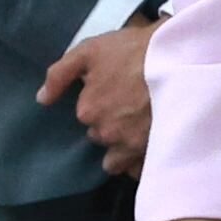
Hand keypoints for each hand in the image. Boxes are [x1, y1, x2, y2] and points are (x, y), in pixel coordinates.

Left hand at [36, 18, 156, 177]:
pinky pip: (140, 170)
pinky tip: (148, 147)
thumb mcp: (89, 51)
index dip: (100, 104)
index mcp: (89, 111)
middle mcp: (108, 134)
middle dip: (112, 127)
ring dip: (123, 150)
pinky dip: (141, 163)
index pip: (86, 118)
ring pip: (119, 160)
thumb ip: (60, 74)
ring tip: (138, 130)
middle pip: (103, 138)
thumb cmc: (133, 50)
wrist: (178, 57)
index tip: (115, 91)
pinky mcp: (155, 152)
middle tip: (129, 107)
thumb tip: (42, 99)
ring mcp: (133, 146)